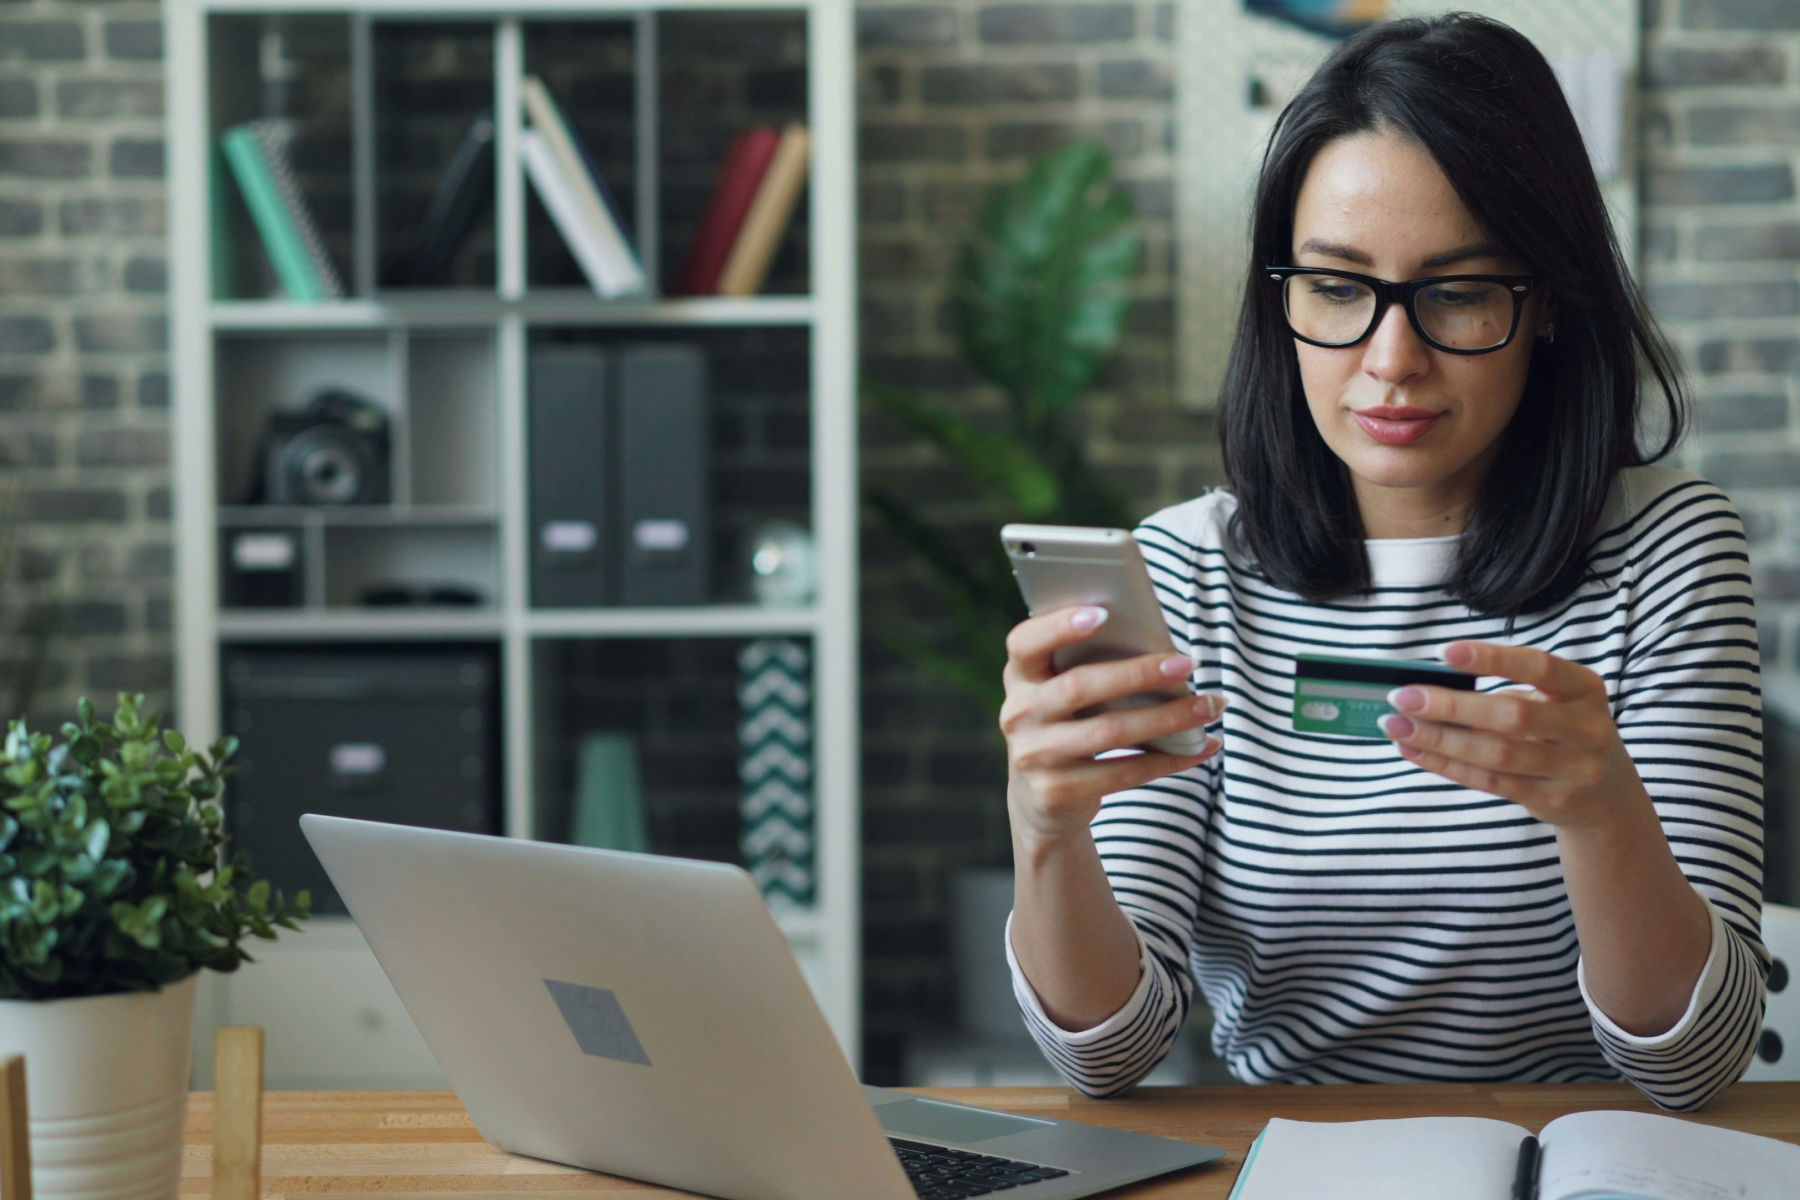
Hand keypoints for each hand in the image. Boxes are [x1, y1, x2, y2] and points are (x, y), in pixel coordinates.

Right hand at [1001, 605, 1224, 845]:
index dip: (1059, 626)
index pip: (1025, 643)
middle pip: (1079, 687)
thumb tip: (1161, 650)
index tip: (1104, 613)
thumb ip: (1088, 668)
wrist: (1040, 800)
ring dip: (1167, 718)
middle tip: (1186, 664)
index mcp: (1019, 677)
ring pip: (1109, 731)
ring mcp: (1034, 756)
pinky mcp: (1056, 792)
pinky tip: (1200, 746)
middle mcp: (1018, 715)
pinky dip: (1170, 759)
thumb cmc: (1067, 726)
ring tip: (1208, 706)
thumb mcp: (1061, 694)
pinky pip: (1123, 773)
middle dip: (1138, 673)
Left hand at [1378, 640, 1647, 829]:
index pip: (1538, 667)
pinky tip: (1414, 749)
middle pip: (1511, 715)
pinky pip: (1490, 782)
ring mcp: (1573, 769)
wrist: (1606, 795)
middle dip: (1451, 706)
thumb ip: (1506, 692)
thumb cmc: (1562, 730)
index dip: (1492, 659)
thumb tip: (1430, 687)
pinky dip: (1446, 764)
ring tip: (1396, 725)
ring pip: (1496, 754)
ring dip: (1439, 739)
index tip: (1443, 651)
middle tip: (1401, 697)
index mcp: (1585, 688)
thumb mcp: (1553, 702)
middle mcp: (1586, 728)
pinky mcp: (1552, 800)